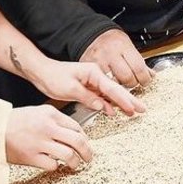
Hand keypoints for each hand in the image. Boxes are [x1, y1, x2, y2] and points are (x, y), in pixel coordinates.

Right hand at [4, 105, 95, 171]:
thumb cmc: (14, 121)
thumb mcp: (37, 112)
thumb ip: (55, 120)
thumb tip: (73, 133)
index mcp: (50, 114)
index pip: (77, 127)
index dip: (84, 137)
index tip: (84, 143)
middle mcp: (47, 127)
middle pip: (78, 141)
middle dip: (87, 151)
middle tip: (88, 157)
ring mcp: (40, 143)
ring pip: (69, 155)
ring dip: (75, 162)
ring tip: (75, 164)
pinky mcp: (31, 157)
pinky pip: (52, 165)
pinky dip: (56, 166)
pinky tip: (53, 164)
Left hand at [28, 57, 142, 116]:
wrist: (41, 72)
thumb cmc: (53, 76)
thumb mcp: (70, 89)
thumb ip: (88, 97)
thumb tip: (101, 105)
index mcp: (93, 72)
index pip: (112, 88)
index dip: (124, 99)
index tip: (133, 108)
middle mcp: (95, 76)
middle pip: (115, 90)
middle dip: (129, 100)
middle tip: (142, 109)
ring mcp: (91, 82)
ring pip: (109, 94)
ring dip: (121, 103)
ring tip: (133, 111)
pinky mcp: (87, 88)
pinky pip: (100, 97)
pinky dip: (107, 104)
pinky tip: (113, 111)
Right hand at [80, 28, 154, 88]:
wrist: (92, 35)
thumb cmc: (112, 41)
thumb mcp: (128, 46)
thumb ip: (139, 62)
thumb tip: (151, 75)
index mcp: (123, 46)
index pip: (138, 67)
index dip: (145, 78)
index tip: (145, 80)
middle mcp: (110, 54)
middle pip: (127, 77)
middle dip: (133, 83)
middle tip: (133, 81)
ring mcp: (98, 62)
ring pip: (114, 83)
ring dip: (120, 86)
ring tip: (121, 82)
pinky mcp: (90, 69)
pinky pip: (102, 83)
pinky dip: (108, 86)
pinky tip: (111, 83)